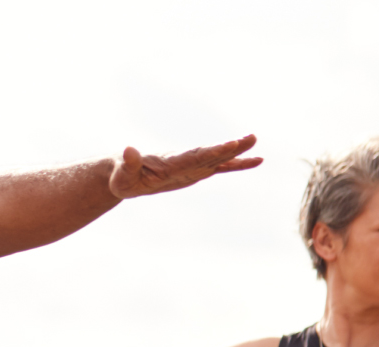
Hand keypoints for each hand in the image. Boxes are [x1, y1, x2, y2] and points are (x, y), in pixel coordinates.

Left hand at [109, 135, 262, 198]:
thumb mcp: (122, 175)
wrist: (125, 173)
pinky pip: (220, 167)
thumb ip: (129, 163)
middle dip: (229, 147)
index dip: (212, 152)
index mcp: (170, 162)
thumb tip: (128, 149)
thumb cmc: (122, 177)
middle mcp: (184, 161)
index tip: (229, 145)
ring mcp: (192, 166)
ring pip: (218, 158)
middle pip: (210, 154)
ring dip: (237, 153)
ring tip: (256, 144)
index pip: (194, 156)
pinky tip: (256, 161)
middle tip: (250, 138)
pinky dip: (237, 164)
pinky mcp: (195, 172)